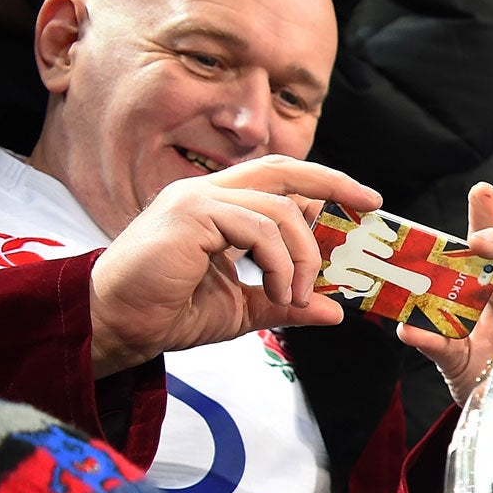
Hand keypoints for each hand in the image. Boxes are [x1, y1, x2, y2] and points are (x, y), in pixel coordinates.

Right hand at [87, 155, 381, 374]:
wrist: (121, 323)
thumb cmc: (170, 311)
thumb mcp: (244, 308)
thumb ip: (285, 302)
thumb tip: (333, 311)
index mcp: (221, 208)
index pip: (280, 181)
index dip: (323, 186)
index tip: (365, 202)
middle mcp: (209, 193)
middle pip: (282, 169)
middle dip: (332, 183)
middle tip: (370, 205)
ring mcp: (197, 199)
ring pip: (278, 210)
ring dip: (302, 256)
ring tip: (295, 294)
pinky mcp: (191, 215)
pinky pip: (258, 228)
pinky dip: (280, 261)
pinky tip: (279, 290)